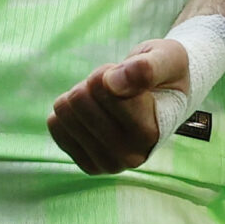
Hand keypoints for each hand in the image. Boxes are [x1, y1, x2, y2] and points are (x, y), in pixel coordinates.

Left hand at [48, 38, 186, 175]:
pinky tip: (92, 113)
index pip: (106, 90)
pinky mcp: (89, 165)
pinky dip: (69, 111)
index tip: (128, 74)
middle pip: (80, 99)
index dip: (111, 71)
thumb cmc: (166, 75)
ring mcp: (108, 164)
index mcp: (151, 132)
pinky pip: (55, 125)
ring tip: (107, 99)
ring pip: (65, 111)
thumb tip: (112, 83)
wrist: (165, 101)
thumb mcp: (168, 58)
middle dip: (95, 82)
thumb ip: (146, 68)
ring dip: (83, 94)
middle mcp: (131, 156)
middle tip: (116, 86)